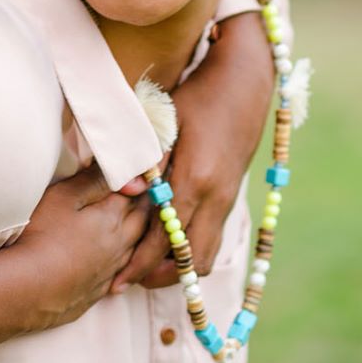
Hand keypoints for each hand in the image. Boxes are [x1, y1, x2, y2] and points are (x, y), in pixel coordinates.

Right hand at [10, 165, 150, 330]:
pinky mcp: (99, 290)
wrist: (30, 289)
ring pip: (135, 247)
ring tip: (131, 222)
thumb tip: (128, 174)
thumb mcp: (64, 197)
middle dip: (143, 204)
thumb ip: (95, 181)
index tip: (137, 172)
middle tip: (140, 193)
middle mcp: (119, 244)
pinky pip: (122, 272)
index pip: (136, 194)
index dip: (136, 181)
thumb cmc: (43, 236)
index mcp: (112, 218)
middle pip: (141, 220)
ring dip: (137, 233)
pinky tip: (115, 260)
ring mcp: (111, 270)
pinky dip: (124, 261)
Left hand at [122, 10, 273, 288]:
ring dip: (178, 266)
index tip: (118, 279)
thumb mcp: (164, 120)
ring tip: (145, 265)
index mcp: (195, 179)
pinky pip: (212, 238)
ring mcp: (227, 199)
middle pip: (191, 259)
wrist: (244, 83)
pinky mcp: (231, 196)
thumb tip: (126, 189)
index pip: (165, 237)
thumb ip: (145, 158)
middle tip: (127, 278)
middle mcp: (215, 197)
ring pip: (207, 254)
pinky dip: (190, 249)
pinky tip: (166, 243)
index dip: (140, 263)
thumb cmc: (197, 95)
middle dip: (159, 276)